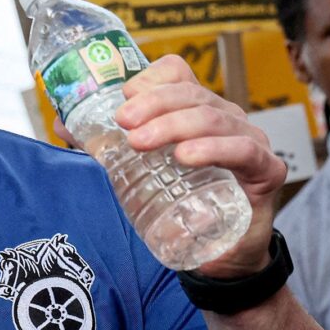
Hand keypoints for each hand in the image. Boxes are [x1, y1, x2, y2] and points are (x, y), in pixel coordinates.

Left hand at [114, 55, 285, 278]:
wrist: (222, 255)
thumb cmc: (183, 203)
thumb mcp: (141, 169)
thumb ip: (106, 146)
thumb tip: (63, 125)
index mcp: (195, 109)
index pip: (177, 74)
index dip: (151, 79)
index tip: (124, 99)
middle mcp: (225, 117)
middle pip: (190, 94)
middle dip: (153, 105)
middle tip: (124, 124)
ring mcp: (249, 140)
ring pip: (212, 118)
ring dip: (174, 125)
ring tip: (142, 142)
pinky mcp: (266, 170)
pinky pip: (242, 150)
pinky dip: (213, 149)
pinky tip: (186, 156)